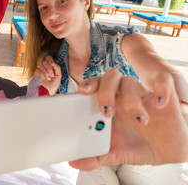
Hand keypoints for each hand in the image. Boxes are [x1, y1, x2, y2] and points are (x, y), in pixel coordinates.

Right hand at [33, 56, 61, 94]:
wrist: (48, 91)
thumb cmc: (53, 85)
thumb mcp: (58, 76)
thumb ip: (57, 68)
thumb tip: (53, 63)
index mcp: (51, 67)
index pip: (48, 58)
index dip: (50, 59)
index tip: (52, 64)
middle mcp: (45, 67)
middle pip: (45, 62)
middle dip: (49, 69)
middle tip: (51, 75)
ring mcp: (40, 70)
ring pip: (42, 66)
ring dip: (46, 73)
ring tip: (48, 79)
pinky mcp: (36, 73)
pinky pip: (38, 70)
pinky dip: (42, 75)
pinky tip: (44, 79)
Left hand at [71, 70, 187, 169]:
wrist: (164, 152)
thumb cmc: (136, 145)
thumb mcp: (116, 153)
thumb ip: (97, 156)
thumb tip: (75, 163)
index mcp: (108, 104)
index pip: (95, 85)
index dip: (88, 84)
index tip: (82, 91)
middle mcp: (122, 96)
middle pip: (110, 77)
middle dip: (105, 91)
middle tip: (107, 112)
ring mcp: (142, 94)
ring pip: (130, 81)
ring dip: (131, 99)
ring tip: (139, 120)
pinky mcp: (164, 96)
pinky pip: (163, 81)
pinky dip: (161, 90)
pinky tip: (159, 104)